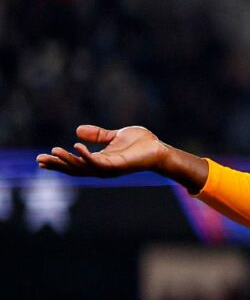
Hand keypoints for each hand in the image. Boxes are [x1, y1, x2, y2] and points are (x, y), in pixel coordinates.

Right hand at [37, 125, 167, 176]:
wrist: (160, 149)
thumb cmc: (141, 144)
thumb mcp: (114, 135)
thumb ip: (97, 135)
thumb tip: (77, 130)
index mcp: (100, 160)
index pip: (75, 164)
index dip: (59, 162)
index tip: (42, 158)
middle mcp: (102, 167)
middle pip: (75, 169)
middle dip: (57, 164)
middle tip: (40, 159)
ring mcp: (109, 168)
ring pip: (83, 167)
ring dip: (68, 160)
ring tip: (54, 152)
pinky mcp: (118, 165)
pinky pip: (98, 162)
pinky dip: (86, 156)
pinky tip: (76, 146)